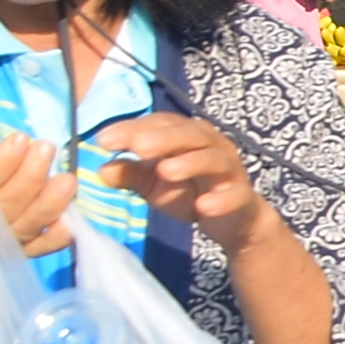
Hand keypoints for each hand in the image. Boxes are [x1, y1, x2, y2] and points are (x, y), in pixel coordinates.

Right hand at [0, 135, 76, 282]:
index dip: (0, 164)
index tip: (20, 140)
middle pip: (6, 205)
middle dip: (29, 176)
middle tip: (46, 148)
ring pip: (26, 226)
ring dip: (49, 204)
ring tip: (66, 180)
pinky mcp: (16, 253)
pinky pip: (37, 249)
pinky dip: (54, 240)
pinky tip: (69, 224)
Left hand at [91, 111, 298, 261]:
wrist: (232, 219)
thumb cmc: (189, 192)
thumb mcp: (154, 184)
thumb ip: (131, 175)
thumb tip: (103, 170)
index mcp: (185, 136)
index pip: (159, 124)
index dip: (133, 129)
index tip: (103, 140)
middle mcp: (210, 145)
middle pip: (188, 134)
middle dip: (162, 139)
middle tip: (137, 147)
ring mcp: (228, 170)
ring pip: (212, 159)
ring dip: (190, 163)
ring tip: (166, 171)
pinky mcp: (241, 196)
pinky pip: (234, 195)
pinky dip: (221, 199)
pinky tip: (204, 206)